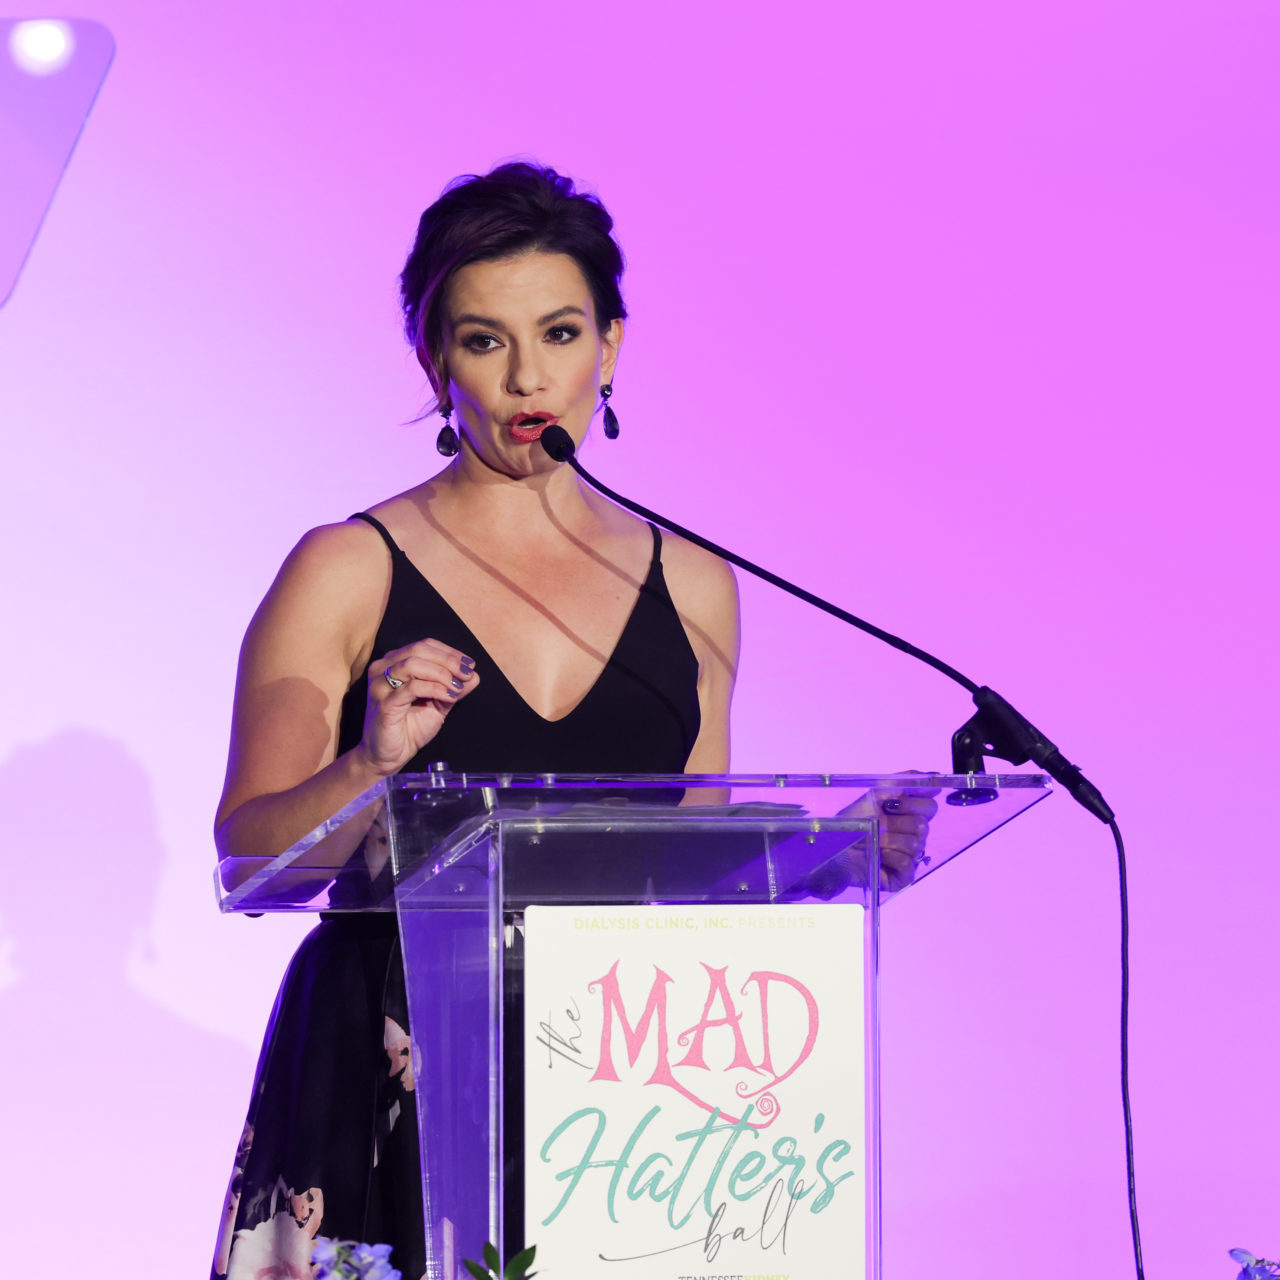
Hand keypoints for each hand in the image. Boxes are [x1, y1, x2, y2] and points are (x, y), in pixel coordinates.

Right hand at [355, 639, 479, 775]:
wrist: (389, 757)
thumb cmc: (410, 728)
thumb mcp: (439, 704)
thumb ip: (453, 688)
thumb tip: (474, 675)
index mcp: (394, 663)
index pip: (425, 645)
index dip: (450, 652)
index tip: (470, 665)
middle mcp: (383, 669)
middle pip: (419, 649)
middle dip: (448, 660)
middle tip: (466, 674)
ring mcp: (380, 685)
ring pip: (413, 664)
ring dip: (442, 673)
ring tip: (457, 687)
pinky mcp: (384, 703)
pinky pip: (412, 687)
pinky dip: (435, 688)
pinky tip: (449, 696)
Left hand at [837, 781, 939, 891]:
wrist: (834, 848)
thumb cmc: (852, 823)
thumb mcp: (873, 796)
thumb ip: (901, 783)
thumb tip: (934, 777)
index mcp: (910, 818)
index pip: (930, 807)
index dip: (912, 803)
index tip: (890, 805)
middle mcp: (914, 837)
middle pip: (923, 825)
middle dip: (896, 822)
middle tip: (879, 822)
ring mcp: (911, 858)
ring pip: (916, 843)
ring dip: (888, 839)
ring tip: (874, 841)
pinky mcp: (904, 877)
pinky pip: (906, 862)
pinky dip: (888, 856)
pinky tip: (878, 856)